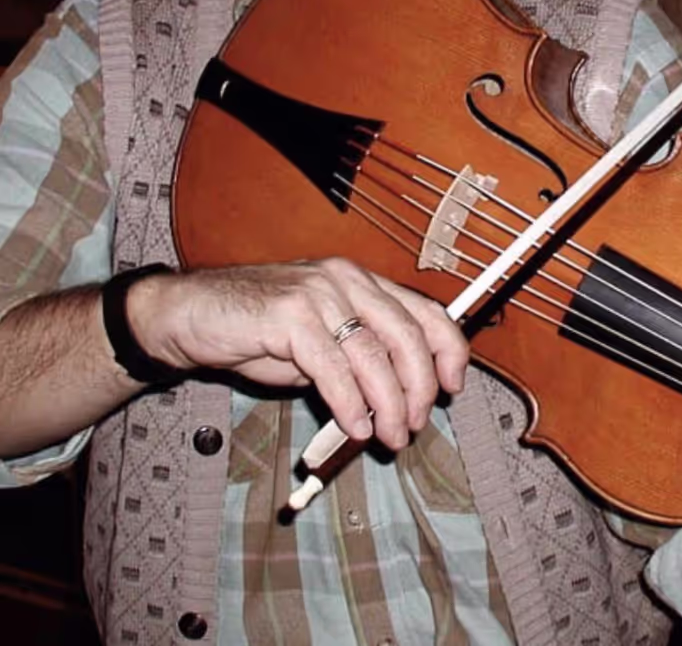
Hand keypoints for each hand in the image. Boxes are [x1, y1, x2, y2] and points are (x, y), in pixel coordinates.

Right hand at [126, 259, 468, 449]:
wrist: (191, 314)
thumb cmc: (257, 329)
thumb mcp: (320, 341)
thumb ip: (359, 359)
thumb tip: (399, 399)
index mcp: (361, 282)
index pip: (425, 310)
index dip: (449, 350)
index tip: (454, 387)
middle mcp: (347, 280)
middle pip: (407, 335)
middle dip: (419, 389)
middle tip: (413, 425)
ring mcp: (319, 293)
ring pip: (374, 355)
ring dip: (388, 405)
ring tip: (389, 436)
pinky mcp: (289, 314)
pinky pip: (333, 367)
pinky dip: (350, 403)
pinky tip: (355, 426)